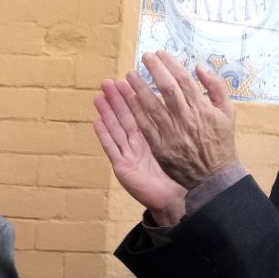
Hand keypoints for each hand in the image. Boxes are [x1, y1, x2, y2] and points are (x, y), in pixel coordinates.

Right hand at [94, 80, 186, 225]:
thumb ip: (176, 128)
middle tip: (107, 81)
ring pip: (116, 130)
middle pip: (125, 118)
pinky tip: (97, 122)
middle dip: (116, 99)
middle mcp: (137, 145)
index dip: (133, 96)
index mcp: (151, 138)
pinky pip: (113, 148)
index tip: (127, 79)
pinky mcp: (123, 168)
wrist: (175, 199)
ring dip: (107, 113)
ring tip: (98, 96)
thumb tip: (181, 107)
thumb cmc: (180, 175)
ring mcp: (128, 156)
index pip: (140, 113)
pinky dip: (104, 135)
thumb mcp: (179, 147)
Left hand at [121, 51, 238, 188]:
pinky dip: (136, 112)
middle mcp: (186, 120)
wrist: (214, 175)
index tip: (160, 54)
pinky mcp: (160, 148)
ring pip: (152, 106)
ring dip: (139, 88)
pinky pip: (145, 127)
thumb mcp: (228, 111)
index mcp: (203, 109)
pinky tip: (128, 99)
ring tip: (130, 75)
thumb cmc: (220, 140)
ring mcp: (172, 135)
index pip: (183, 80)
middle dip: (154, 70)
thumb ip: (217, 86)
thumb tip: (199, 67)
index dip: (170, 64)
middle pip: (167, 90)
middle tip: (144, 57)